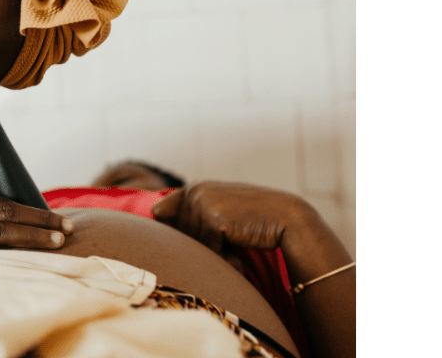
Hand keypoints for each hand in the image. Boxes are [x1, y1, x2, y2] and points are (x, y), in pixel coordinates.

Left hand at [151, 181, 318, 255]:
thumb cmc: (253, 219)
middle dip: (202, 244)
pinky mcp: (213, 217)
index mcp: (194, 187)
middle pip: (178, 234)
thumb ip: (191, 212)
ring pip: (192, 244)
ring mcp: (202, 202)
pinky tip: (240, 244)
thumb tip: (153, 211)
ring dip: (214, 251)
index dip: (184, 233)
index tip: (212, 233)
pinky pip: (207, 249)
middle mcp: (194, 190)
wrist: (288, 220)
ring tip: (237, 239)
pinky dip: (223, 255)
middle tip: (230, 237)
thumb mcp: (220, 211)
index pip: (165, 217)